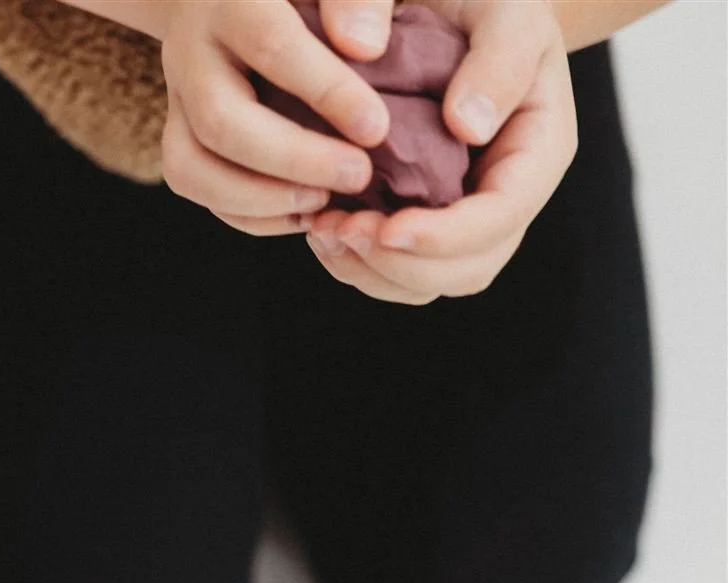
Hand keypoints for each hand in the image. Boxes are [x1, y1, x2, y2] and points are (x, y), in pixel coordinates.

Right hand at [156, 0, 393, 234]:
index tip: (377, 129)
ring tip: (323, 202)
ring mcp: (177, 97)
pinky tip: (300, 211)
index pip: (272, 47)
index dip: (326, 93)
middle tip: (357, 176)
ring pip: (190, 166)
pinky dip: (246, 212)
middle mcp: (190, 51)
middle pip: (220, 121)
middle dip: (291, 160)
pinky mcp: (178, 132)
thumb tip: (365, 48)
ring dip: (258, 199)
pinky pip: (193, 185)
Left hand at [305, 0, 574, 302]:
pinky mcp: (423, 216)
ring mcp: (464, 211)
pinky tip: (317, 226)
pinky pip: (394, 269)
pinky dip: (353, 262)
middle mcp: (506, 191)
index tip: (384, 228)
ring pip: (426, 281)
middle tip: (337, 229)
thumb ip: (498, 58)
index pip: (501, 218)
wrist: (457, 4)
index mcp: (538, 147)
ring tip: (321, 229)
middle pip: (466, 269)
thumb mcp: (505, 8)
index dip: (443, 237)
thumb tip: (468, 127)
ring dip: (368, 271)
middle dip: (399, 264)